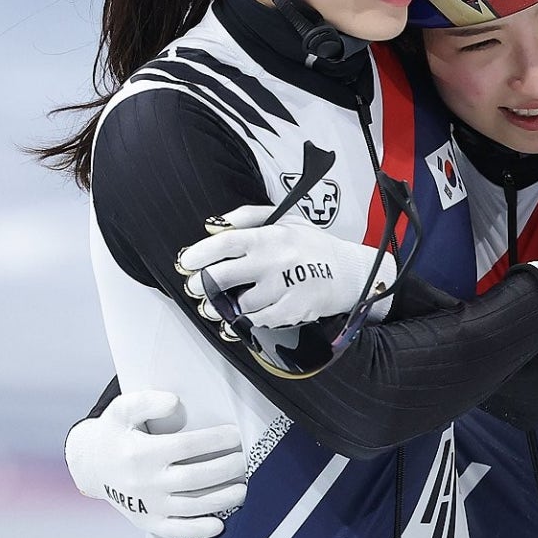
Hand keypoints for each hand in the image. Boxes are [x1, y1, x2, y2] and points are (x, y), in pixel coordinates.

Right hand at [64, 390, 246, 537]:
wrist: (90, 466)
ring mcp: (146, 505)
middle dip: (226, 468)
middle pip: (195, 477)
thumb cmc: (114, 433)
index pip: (187, 446)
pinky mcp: (145, 521)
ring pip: (190, 506)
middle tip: (246, 459)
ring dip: (221, 499)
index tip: (236, 434)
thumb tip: (174, 402)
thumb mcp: (121, 410)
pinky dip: (197, 530)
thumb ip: (146, 402)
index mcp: (141, 453)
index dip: (215, 440)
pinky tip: (220, 524)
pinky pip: (174, 530)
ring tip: (244, 489)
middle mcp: (145, 482)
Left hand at [176, 205, 395, 326]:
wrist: (350, 272)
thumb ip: (249, 216)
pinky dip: (250, 320)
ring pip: (240, 304)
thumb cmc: (314, 245)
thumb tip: (215, 224)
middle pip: (224, 277)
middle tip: (196, 289)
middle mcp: (275, 260)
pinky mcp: (294, 310)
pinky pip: (260, 321)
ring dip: (226, 308)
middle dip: (203, 286)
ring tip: (222, 306)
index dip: (200, 254)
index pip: (226, 243)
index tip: (186, 263)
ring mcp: (285, 287)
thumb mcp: (286, 219)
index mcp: (270, 236)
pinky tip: (248, 316)